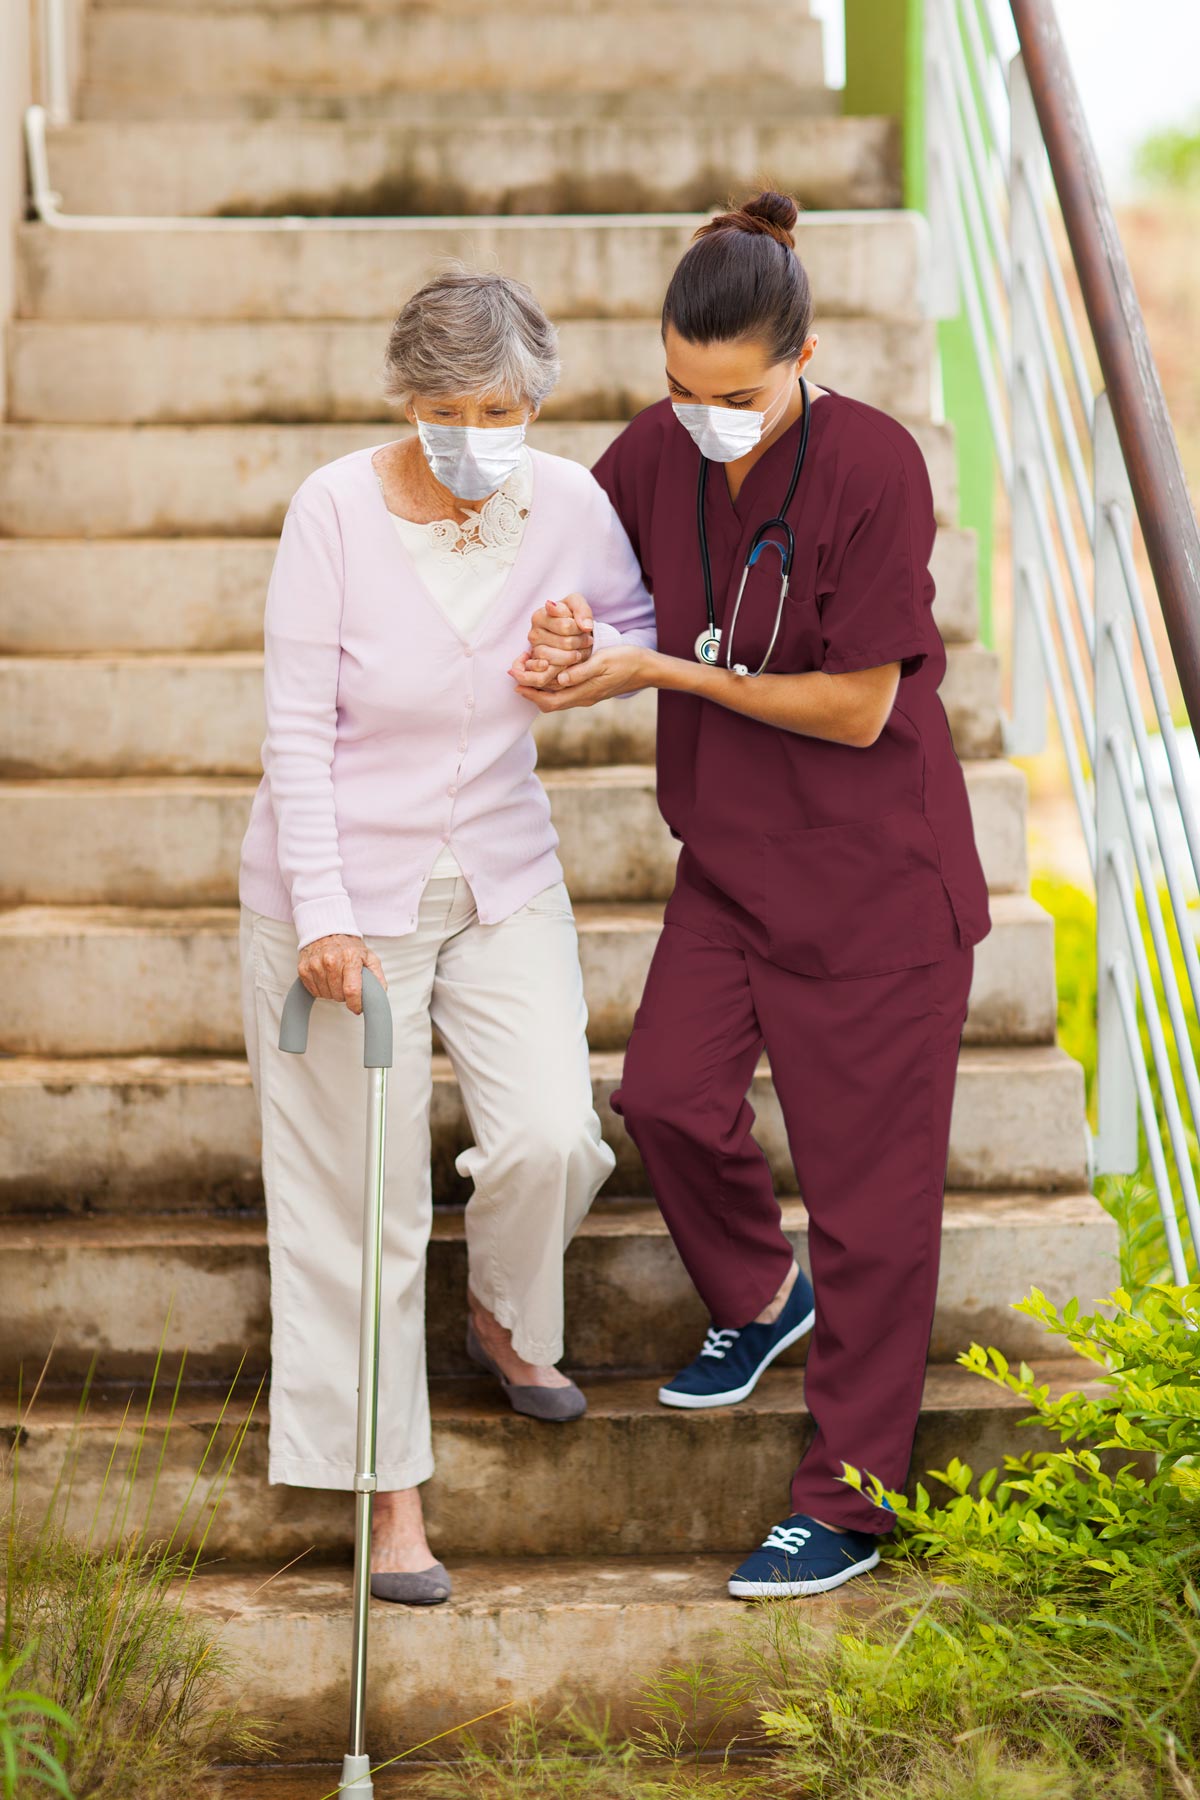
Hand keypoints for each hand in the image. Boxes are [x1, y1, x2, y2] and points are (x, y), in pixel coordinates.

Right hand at [297, 934, 386, 1015]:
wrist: (327, 931)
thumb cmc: (349, 947)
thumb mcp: (369, 957)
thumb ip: (377, 977)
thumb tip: (379, 995)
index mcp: (350, 958)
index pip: (352, 990)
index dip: (355, 1004)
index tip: (357, 1007)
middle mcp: (331, 960)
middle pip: (338, 995)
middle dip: (345, 996)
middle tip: (346, 983)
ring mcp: (315, 965)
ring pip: (326, 995)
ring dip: (332, 992)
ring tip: (336, 979)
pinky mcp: (304, 969)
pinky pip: (314, 991)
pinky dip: (321, 989)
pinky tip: (326, 978)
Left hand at [510, 645, 650, 710]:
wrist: (647, 669)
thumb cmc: (626, 661)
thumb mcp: (603, 662)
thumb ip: (581, 671)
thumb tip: (560, 679)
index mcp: (583, 693)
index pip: (549, 701)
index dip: (530, 693)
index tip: (515, 680)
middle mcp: (583, 698)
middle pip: (549, 703)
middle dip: (530, 692)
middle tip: (516, 676)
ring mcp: (587, 695)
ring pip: (557, 698)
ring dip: (540, 688)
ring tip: (528, 673)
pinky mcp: (591, 689)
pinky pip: (565, 692)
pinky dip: (552, 684)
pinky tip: (549, 671)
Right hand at [527, 594, 594, 670]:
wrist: (570, 632)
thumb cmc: (571, 616)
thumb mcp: (577, 604)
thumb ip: (582, 610)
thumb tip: (585, 626)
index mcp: (539, 616)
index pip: (566, 626)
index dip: (580, 629)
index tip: (585, 628)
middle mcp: (533, 634)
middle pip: (566, 643)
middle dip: (581, 642)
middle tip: (588, 641)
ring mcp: (535, 651)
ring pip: (560, 658)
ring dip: (576, 656)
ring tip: (582, 650)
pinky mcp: (540, 666)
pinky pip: (555, 670)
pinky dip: (568, 666)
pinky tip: (574, 660)